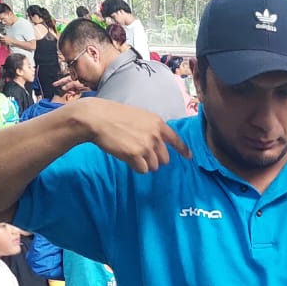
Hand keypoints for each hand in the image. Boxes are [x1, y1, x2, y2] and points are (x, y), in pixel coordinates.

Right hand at [71, 99, 191, 172]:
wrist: (97, 118)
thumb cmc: (114, 116)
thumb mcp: (139, 116)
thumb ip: (151, 128)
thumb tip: (158, 145)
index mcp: (157, 123)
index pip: (176, 139)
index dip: (183, 150)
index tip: (189, 157)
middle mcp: (155, 135)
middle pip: (165, 159)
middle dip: (155, 160)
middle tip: (141, 154)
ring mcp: (146, 146)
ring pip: (154, 166)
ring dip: (144, 164)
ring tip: (131, 153)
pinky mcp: (135, 155)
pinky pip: (143, 170)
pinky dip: (136, 167)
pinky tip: (127, 158)